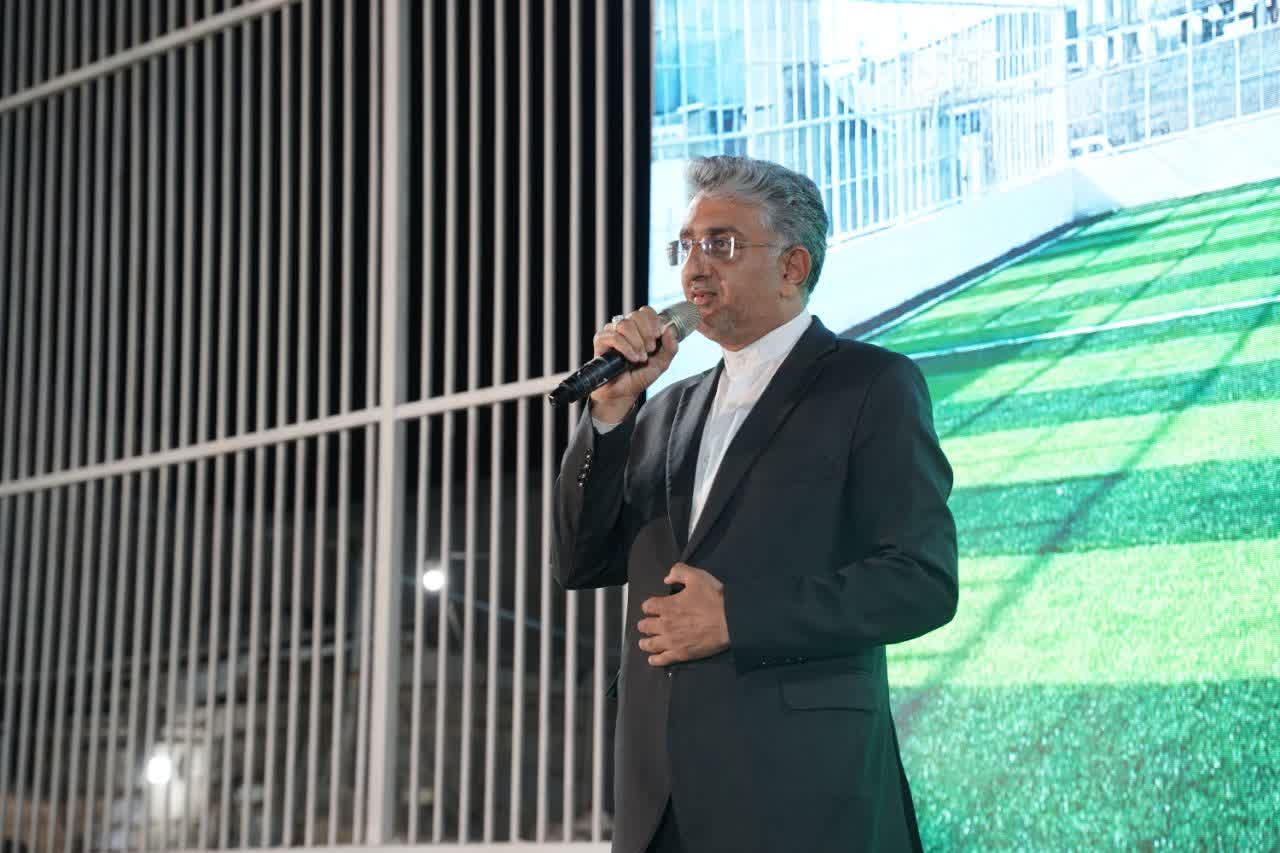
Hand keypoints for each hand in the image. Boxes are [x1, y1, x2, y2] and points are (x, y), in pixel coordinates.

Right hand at [589, 307, 679, 422]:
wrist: (624, 392)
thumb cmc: (640, 376)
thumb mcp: (662, 363)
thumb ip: (671, 347)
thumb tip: (670, 330)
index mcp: (640, 328)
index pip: (645, 311)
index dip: (654, 321)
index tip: (657, 337)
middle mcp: (625, 327)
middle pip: (636, 315)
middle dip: (646, 333)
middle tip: (650, 350)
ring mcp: (612, 332)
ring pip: (625, 324)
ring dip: (636, 342)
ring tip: (640, 358)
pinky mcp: (601, 340)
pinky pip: (614, 336)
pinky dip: (626, 348)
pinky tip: (631, 359)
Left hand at [637, 563, 729, 666]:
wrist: (730, 622)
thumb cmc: (714, 598)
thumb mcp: (697, 576)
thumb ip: (679, 572)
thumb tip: (667, 578)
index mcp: (667, 605)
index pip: (647, 606)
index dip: (648, 606)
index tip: (652, 608)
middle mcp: (664, 624)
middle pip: (644, 626)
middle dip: (644, 624)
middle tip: (647, 625)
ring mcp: (671, 641)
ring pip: (649, 644)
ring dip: (645, 643)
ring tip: (644, 643)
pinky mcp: (681, 654)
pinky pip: (662, 659)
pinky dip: (655, 660)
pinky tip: (653, 659)